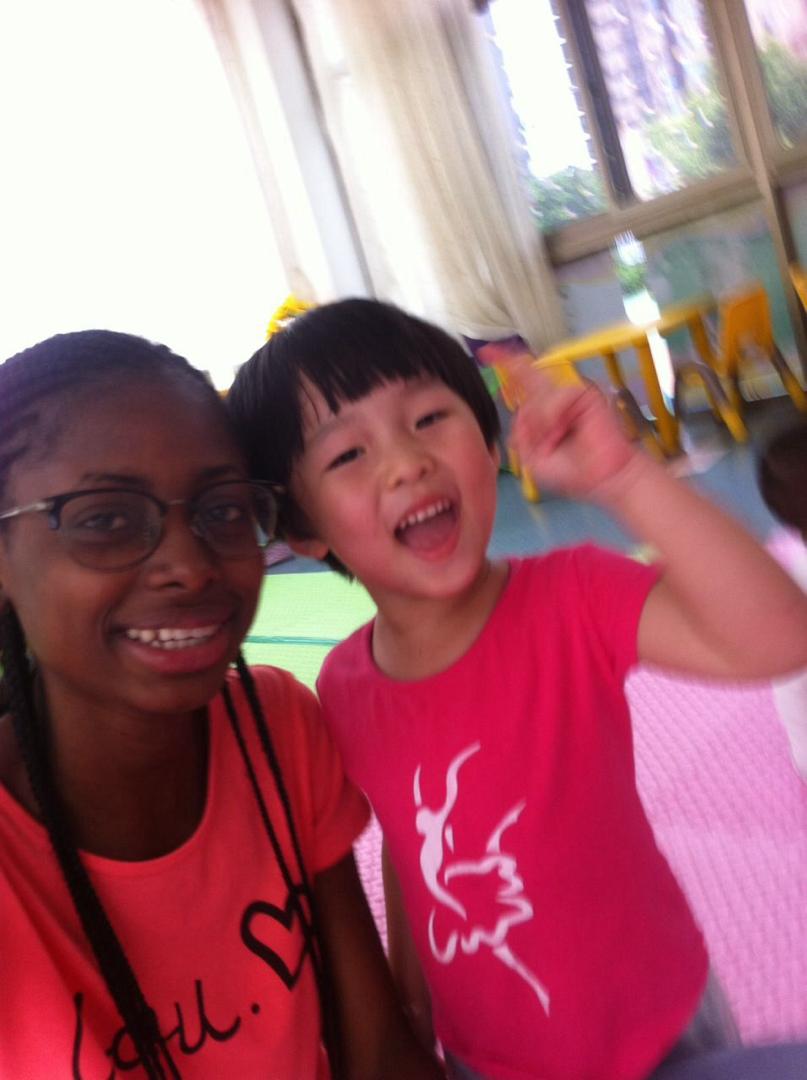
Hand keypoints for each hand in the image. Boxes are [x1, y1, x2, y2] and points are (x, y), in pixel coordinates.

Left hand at [487, 349, 640, 500]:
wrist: (600, 479)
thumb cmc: (571, 472)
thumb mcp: (532, 458)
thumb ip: (521, 433)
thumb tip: (521, 410)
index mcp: (543, 412)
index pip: (522, 384)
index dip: (506, 366)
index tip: (487, 352)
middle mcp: (554, 399)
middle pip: (529, 378)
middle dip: (524, 396)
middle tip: (542, 424)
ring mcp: (569, 395)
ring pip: (538, 396)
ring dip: (542, 422)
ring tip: (557, 439)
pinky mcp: (583, 393)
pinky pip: (556, 398)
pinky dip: (553, 417)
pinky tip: (563, 430)